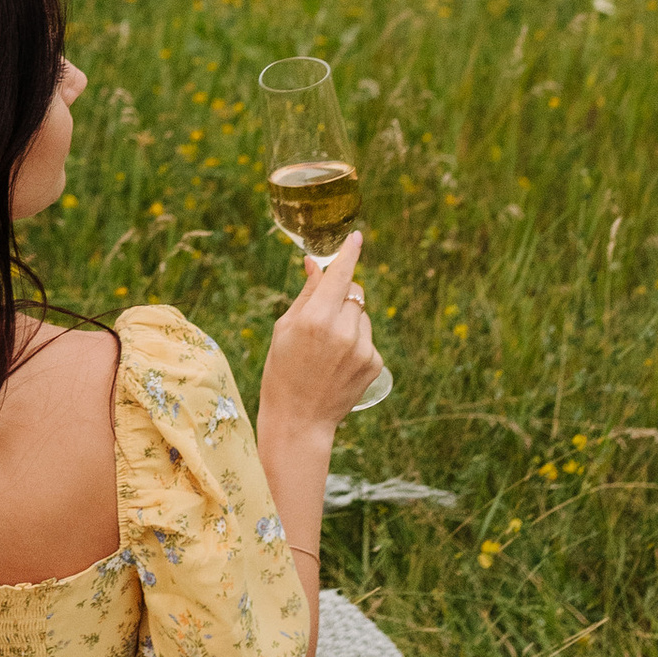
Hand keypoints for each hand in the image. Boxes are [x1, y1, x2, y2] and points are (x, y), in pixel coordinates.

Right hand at [259, 228, 378, 437]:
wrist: (299, 420)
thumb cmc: (282, 370)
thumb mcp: (284, 328)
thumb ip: (307, 294)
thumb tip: (315, 264)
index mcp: (316, 319)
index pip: (340, 275)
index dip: (349, 253)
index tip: (356, 236)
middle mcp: (343, 331)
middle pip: (354, 291)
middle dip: (341, 294)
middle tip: (323, 316)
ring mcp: (363, 349)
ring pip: (363, 314)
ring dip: (349, 319)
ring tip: (328, 348)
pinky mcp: (375, 364)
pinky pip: (368, 337)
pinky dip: (356, 341)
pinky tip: (339, 362)